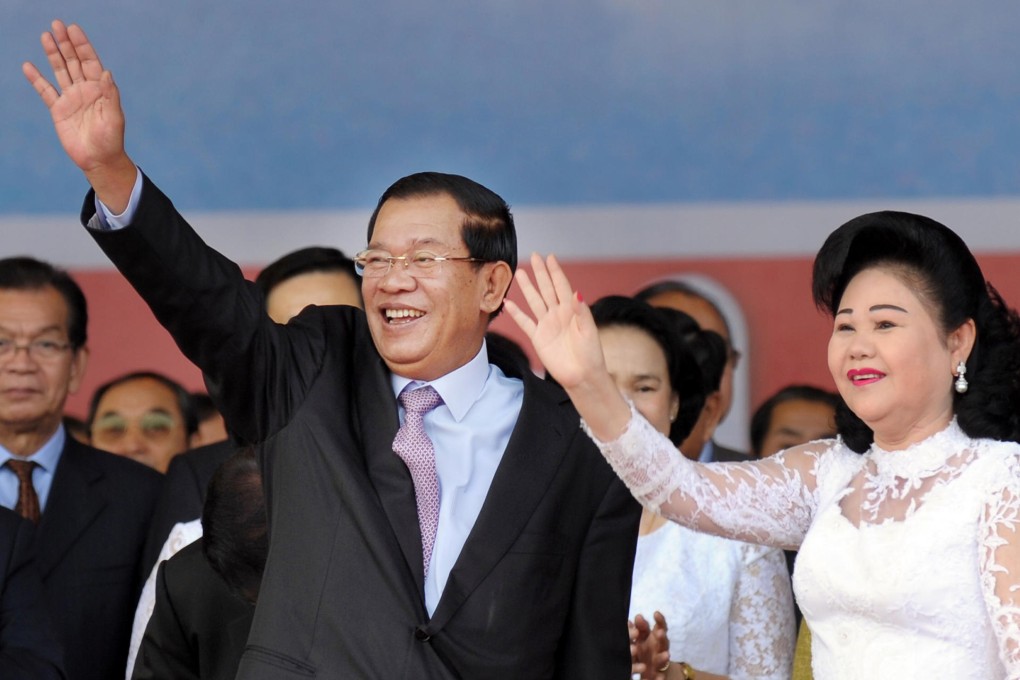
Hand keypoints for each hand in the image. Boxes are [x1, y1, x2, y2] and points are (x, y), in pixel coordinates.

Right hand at [22, 20, 134, 208]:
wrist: (99, 160)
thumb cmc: (111, 140)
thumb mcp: (114, 118)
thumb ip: (110, 95)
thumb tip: (107, 73)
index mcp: (100, 89)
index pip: (91, 62)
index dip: (82, 45)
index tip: (73, 29)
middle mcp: (85, 90)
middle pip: (74, 61)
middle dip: (66, 43)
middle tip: (57, 25)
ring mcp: (71, 98)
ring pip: (60, 71)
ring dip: (53, 54)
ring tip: (45, 36)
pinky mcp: (58, 110)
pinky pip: (45, 91)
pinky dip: (36, 79)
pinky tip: (28, 66)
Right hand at [504, 253, 606, 390]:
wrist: (582, 377)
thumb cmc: (590, 354)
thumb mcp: (589, 331)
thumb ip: (581, 312)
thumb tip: (577, 293)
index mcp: (572, 310)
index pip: (562, 286)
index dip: (555, 272)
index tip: (550, 257)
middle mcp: (558, 314)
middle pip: (547, 289)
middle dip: (541, 273)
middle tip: (535, 256)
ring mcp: (547, 325)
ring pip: (535, 302)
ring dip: (527, 288)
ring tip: (519, 273)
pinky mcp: (538, 338)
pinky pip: (525, 322)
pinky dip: (517, 313)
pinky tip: (509, 303)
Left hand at [630, 612, 670, 679]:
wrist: (649, 671)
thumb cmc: (644, 650)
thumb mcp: (641, 638)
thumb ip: (638, 629)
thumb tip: (632, 619)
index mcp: (655, 638)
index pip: (660, 627)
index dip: (660, 621)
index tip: (656, 613)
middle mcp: (659, 649)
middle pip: (663, 642)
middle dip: (662, 638)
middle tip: (660, 633)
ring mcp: (659, 662)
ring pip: (663, 660)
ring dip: (664, 657)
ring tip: (667, 655)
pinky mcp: (658, 675)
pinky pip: (660, 677)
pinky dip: (660, 678)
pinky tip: (659, 677)